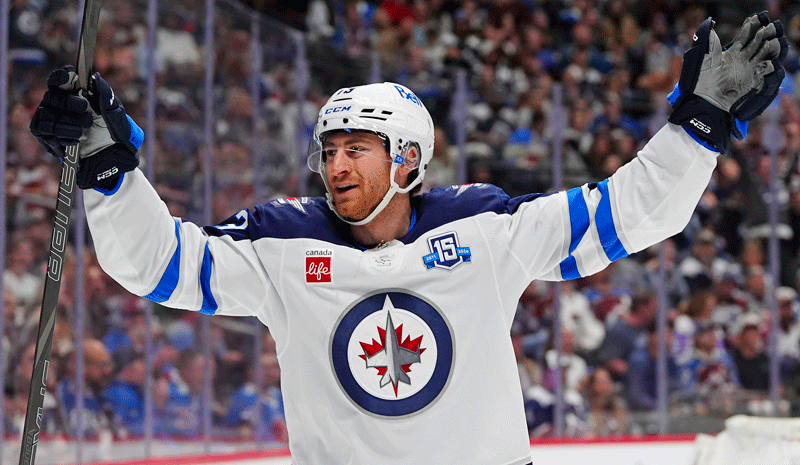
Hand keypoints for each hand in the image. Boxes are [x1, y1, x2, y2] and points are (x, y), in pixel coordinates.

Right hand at [30, 66, 142, 189]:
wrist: (114, 165)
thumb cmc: (118, 138)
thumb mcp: (119, 119)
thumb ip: (107, 99)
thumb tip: (96, 78)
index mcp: (79, 95)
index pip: (62, 78)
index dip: (62, 76)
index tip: (70, 77)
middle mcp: (62, 105)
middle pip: (52, 95)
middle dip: (69, 105)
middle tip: (86, 116)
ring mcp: (52, 120)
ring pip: (46, 114)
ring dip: (67, 125)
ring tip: (83, 133)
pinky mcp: (46, 137)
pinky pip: (42, 130)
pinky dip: (59, 137)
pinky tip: (74, 141)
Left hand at [694, 13, 784, 112]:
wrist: (709, 100)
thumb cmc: (704, 80)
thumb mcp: (707, 59)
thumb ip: (711, 44)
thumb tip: (711, 27)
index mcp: (731, 53)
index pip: (743, 37)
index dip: (749, 28)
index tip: (754, 20)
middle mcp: (741, 59)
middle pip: (755, 43)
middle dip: (761, 35)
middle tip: (765, 29)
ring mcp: (748, 69)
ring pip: (762, 54)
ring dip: (767, 47)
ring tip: (768, 42)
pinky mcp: (752, 79)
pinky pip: (764, 69)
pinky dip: (769, 64)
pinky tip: (769, 60)